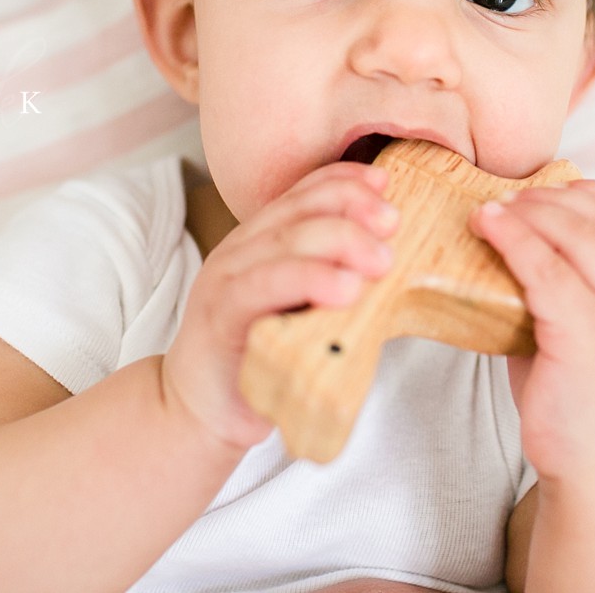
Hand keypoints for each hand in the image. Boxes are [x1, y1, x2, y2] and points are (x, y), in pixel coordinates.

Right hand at [160, 163, 398, 451]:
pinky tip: (344, 289)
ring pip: (285, 242)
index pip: (302, 193)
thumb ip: (333, 281)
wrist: (201, 415)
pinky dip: (308, 279)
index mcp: (260, 242)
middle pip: (299, 210)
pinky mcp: (218, 317)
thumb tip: (394, 261)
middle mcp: (240, 251)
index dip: (344, 180)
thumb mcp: (304, 312)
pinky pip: (264, 287)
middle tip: (394, 224)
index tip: (385, 182)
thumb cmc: (261, 362)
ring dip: (339, 241)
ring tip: (381, 260)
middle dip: (351, 207)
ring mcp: (225, 280)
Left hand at [468, 180, 594, 479]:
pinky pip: (545, 270)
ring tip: (489, 209)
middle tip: (504, 198)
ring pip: (574, 234)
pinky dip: (513, 239)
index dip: (577, 193)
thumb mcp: (587, 332)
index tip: (536, 191)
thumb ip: (564, 290)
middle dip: (546, 196)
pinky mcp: (584, 337)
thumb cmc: (583, 402)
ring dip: (526, 210)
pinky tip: (485, 227)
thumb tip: (506, 249)